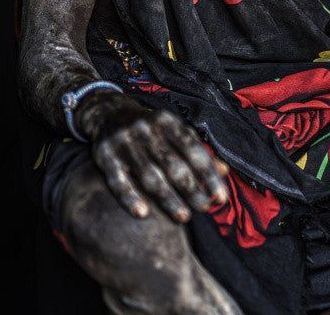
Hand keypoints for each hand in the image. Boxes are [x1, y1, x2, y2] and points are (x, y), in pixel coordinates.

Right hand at [76, 91, 229, 222]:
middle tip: (205, 209)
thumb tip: (224, 171)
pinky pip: (118, 180)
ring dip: (168, 198)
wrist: (108, 112)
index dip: (209, 175)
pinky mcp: (105, 155)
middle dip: (192, 188)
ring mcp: (125, 142)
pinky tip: (143, 214)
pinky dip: (130, 198)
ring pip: (150, 175)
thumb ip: (196, 150)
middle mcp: (147, 130)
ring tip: (183, 217)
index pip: (194, 150)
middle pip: (173, 164)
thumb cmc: (150, 128)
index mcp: (168, 122)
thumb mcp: (173, 131)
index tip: (221, 198)